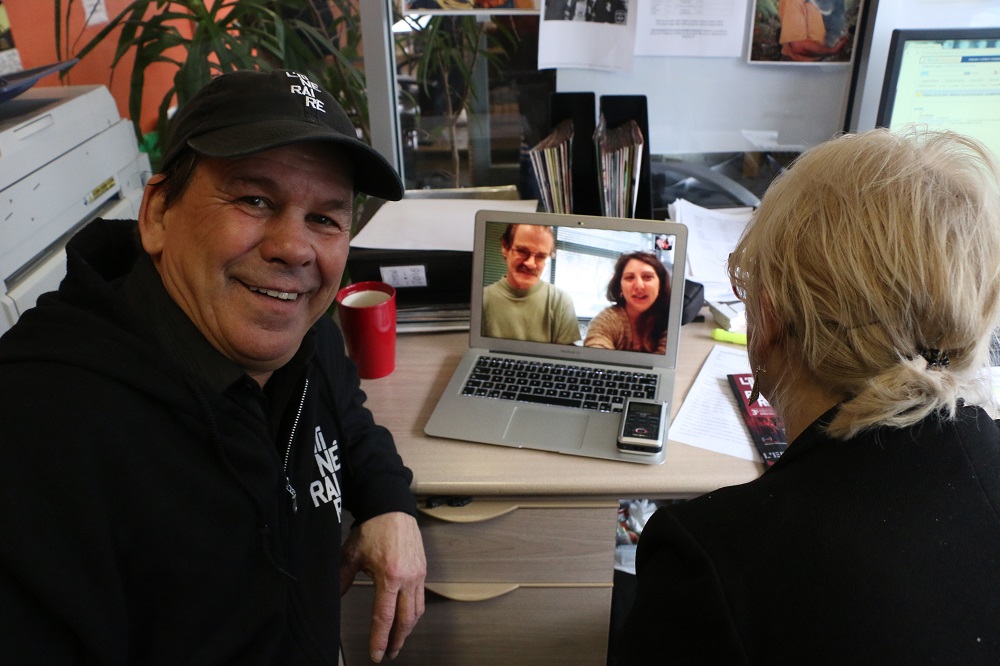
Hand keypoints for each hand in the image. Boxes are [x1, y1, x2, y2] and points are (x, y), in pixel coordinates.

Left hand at [341, 512, 425, 662]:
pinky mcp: (422, 570)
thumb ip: (343, 578)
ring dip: (407, 629)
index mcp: (389, 575)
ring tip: (398, 640)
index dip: (380, 639)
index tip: (376, 654)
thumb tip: (335, 596)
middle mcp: (407, 578)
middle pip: (405, 619)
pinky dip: (414, 613)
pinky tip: (407, 618)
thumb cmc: (373, 527)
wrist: (391, 507)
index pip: (384, 616)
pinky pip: (421, 598)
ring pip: (416, 611)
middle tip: (389, 653)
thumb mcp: (352, 554)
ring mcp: (418, 574)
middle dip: (397, 640)